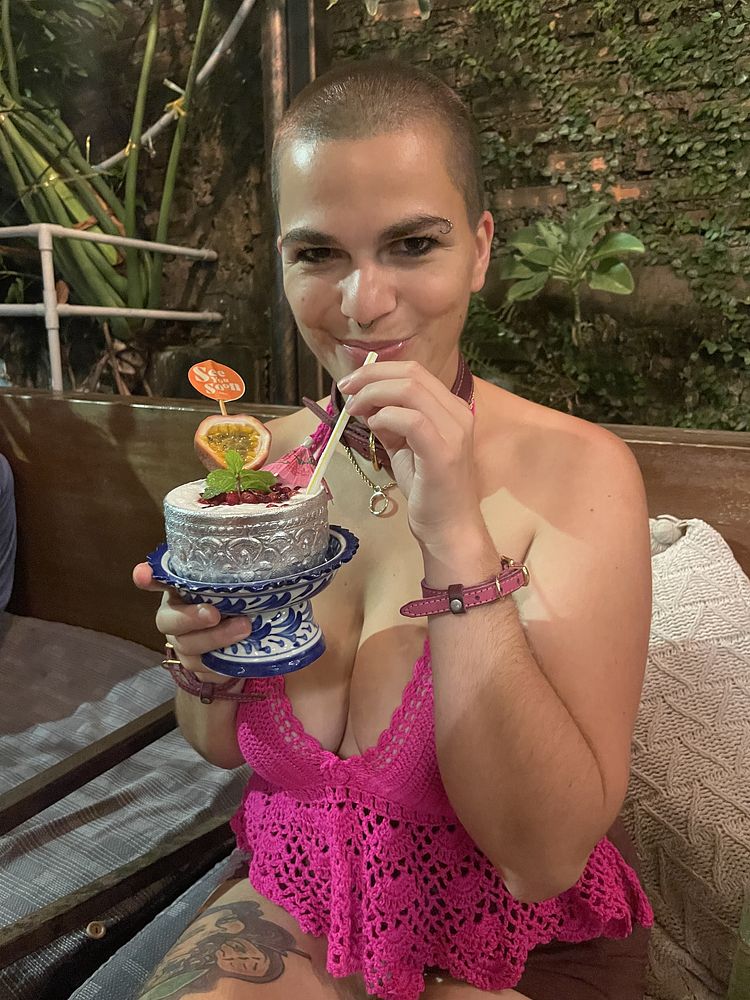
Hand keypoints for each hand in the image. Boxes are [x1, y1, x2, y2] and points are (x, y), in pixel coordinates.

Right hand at [132, 563, 251, 682]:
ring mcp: (184, 645)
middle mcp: (175, 619)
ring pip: (188, 649)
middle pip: (169, 622)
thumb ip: (230, 565)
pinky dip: (221, 664)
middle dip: (191, 618)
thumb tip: (239, 528)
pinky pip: (203, 670)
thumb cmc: (234, 604)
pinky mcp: (198, 668)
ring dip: (215, 640)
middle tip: (215, 613)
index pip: (158, 582)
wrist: (241, 644)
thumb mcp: (234, 584)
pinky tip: (240, 654)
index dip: (149, 579)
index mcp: (179, 593)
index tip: (143, 574)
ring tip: (244, 629)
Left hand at [338, 360, 486, 549]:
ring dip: (373, 395)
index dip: (378, 370)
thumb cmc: (428, 491)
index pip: (414, 372)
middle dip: (371, 377)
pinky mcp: (443, 453)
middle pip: (411, 374)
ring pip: (410, 390)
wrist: (449, 528)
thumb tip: (365, 404)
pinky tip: (374, 428)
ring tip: (355, 411)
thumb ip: (389, 423)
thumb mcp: (404, 448)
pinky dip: (386, 418)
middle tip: (346, 391)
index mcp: (450, 408)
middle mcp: (457, 413)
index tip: (352, 384)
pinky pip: (412, 420)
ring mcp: (454, 432)